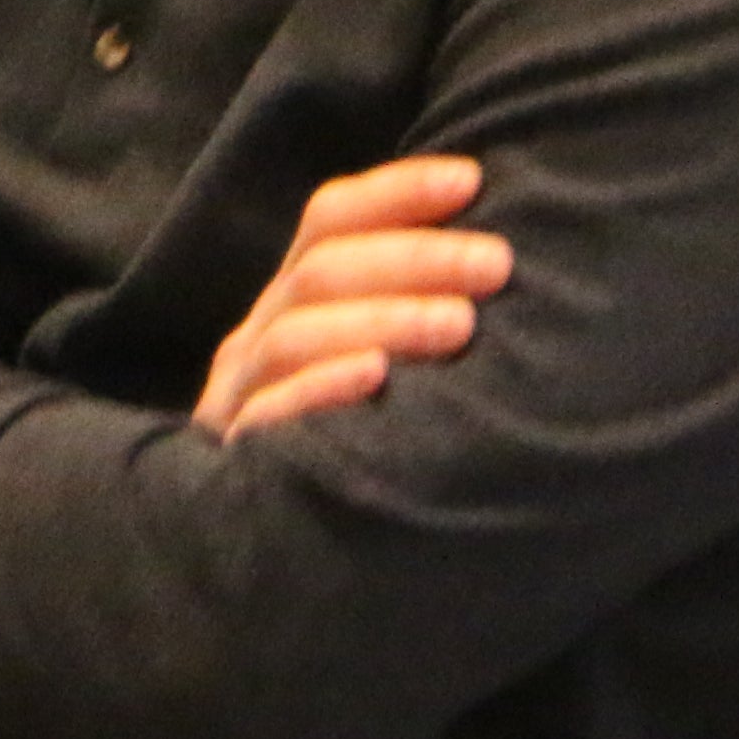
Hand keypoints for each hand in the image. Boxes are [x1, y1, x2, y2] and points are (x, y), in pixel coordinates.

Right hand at [199, 156, 501, 439]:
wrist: (266, 558)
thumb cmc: (356, 441)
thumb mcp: (376, 361)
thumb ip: (410, 307)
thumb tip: (501, 249)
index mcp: (292, 300)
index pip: (330, 218)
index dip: (398, 191)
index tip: (473, 180)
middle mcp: (260, 336)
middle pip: (320, 270)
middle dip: (414, 256)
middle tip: (497, 263)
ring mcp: (242, 396)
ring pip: (296, 334)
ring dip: (383, 318)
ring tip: (461, 326)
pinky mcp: (237, 459)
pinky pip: (269, 415)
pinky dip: (321, 389)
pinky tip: (376, 380)